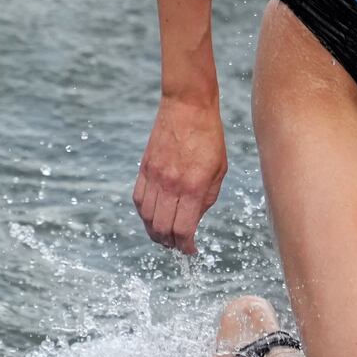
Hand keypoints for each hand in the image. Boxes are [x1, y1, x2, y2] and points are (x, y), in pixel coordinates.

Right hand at [133, 93, 226, 253]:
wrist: (188, 106)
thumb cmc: (209, 137)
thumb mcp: (218, 171)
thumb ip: (206, 199)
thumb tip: (194, 222)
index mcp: (193, 187)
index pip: (182, 230)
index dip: (186, 247)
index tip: (190, 250)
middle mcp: (170, 184)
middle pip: (161, 228)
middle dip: (170, 242)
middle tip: (178, 244)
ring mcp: (154, 176)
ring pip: (146, 216)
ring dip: (155, 231)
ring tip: (165, 233)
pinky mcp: (144, 167)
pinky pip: (138, 199)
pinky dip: (144, 213)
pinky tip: (154, 214)